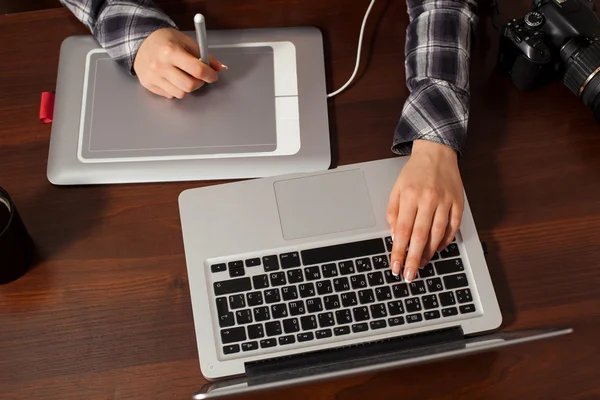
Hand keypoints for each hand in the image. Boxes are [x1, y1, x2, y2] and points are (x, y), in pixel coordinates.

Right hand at [133, 28, 226, 98]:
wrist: (140, 43)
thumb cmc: (166, 41)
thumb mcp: (186, 42)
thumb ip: (205, 55)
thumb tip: (221, 68)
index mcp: (171, 51)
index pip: (197, 70)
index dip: (210, 75)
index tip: (212, 75)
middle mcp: (160, 66)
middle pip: (189, 86)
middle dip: (199, 83)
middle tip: (199, 77)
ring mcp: (153, 77)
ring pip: (180, 94)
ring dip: (187, 87)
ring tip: (184, 76)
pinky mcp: (148, 85)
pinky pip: (170, 96)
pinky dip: (175, 90)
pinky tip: (172, 79)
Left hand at [387, 140, 463, 281]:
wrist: (436, 152)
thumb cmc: (414, 172)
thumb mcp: (396, 189)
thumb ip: (393, 212)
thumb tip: (396, 236)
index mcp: (410, 196)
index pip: (403, 230)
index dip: (399, 251)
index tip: (396, 266)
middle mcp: (428, 199)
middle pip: (420, 236)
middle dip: (414, 259)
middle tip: (410, 275)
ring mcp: (446, 201)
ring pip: (438, 234)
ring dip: (430, 253)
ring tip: (422, 264)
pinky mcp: (458, 202)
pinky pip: (453, 227)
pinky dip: (446, 240)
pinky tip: (438, 249)